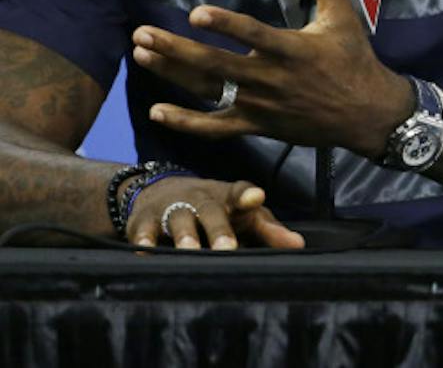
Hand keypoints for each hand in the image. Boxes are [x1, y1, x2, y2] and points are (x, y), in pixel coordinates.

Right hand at [125, 174, 303, 250]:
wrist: (160, 193)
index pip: (240, 192)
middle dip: (219, 229)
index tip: (256, 198)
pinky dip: (142, 241)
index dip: (248, 195)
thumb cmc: (215, 209)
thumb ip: (269, 230)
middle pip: (211, 211)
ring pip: (179, 220)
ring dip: (184, 235)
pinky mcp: (144, 222)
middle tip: (227, 248)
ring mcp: (172, 208)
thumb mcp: (242, 215)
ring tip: (190, 250)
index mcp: (227, 196)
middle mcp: (200, 199)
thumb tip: (298, 245)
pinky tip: (143, 251)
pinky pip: (143, 232)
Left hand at [131, 0, 411, 158]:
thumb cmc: (353, 58)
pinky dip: (186, 122)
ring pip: (208, 90)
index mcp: (291, 49)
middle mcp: (270, 78)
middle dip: (176, 49)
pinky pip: (216, 127)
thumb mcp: (343, 15)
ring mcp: (260, 105)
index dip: (225, 25)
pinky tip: (157, 110)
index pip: (253, 35)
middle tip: (141, 34)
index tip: (195, 13)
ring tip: (141, 55)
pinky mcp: (257, 125)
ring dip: (172, 73)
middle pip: (215, 64)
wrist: (366, 113)